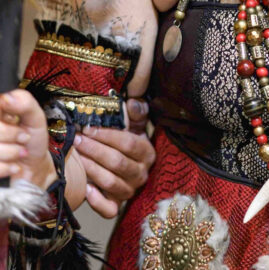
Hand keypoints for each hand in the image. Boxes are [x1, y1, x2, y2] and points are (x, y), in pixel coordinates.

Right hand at [0, 90, 54, 188]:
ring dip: (12, 152)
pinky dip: (7, 167)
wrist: (34, 167)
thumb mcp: (37, 118)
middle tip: (24, 137)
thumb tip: (7, 98)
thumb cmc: (33, 141)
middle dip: (12, 134)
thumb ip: (25, 103)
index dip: (5, 116)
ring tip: (20, 151)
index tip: (15, 119)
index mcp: (0, 112)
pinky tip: (14, 165)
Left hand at [74, 99, 154, 217]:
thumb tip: (132, 103)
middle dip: (95, 149)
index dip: (107, 136)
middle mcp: (141, 173)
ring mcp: (130, 191)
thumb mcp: (134, 124)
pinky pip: (109, 209)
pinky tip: (85, 188)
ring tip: (77, 156)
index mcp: (147, 152)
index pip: (128, 143)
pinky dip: (97, 201)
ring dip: (91, 168)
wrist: (126, 165)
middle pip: (117, 162)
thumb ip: (136, 111)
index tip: (88, 128)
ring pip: (111, 182)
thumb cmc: (127, 141)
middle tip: (77, 140)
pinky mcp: (118, 205)